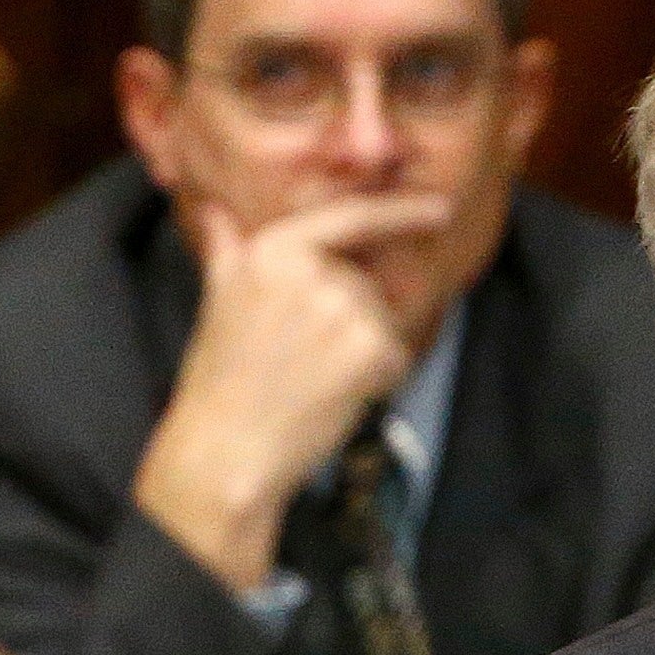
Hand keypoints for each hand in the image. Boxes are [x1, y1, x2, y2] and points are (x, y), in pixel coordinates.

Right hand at [131, 193, 458, 590]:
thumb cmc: (220, 378)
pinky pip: (396, 353)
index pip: (353, 217)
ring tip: (312, 378)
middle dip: (352, 318)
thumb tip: (214, 211)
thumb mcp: (217, 298)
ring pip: (384, 319)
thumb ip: (227, 247)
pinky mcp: (373, 346)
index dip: (402, 210)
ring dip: (364, 350)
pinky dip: (377, 377)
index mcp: (274, 248)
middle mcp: (313, 269)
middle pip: (368, 282)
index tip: (440, 208)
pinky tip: (334, 393)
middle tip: (302, 359)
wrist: (227, 447)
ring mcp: (347, 305)